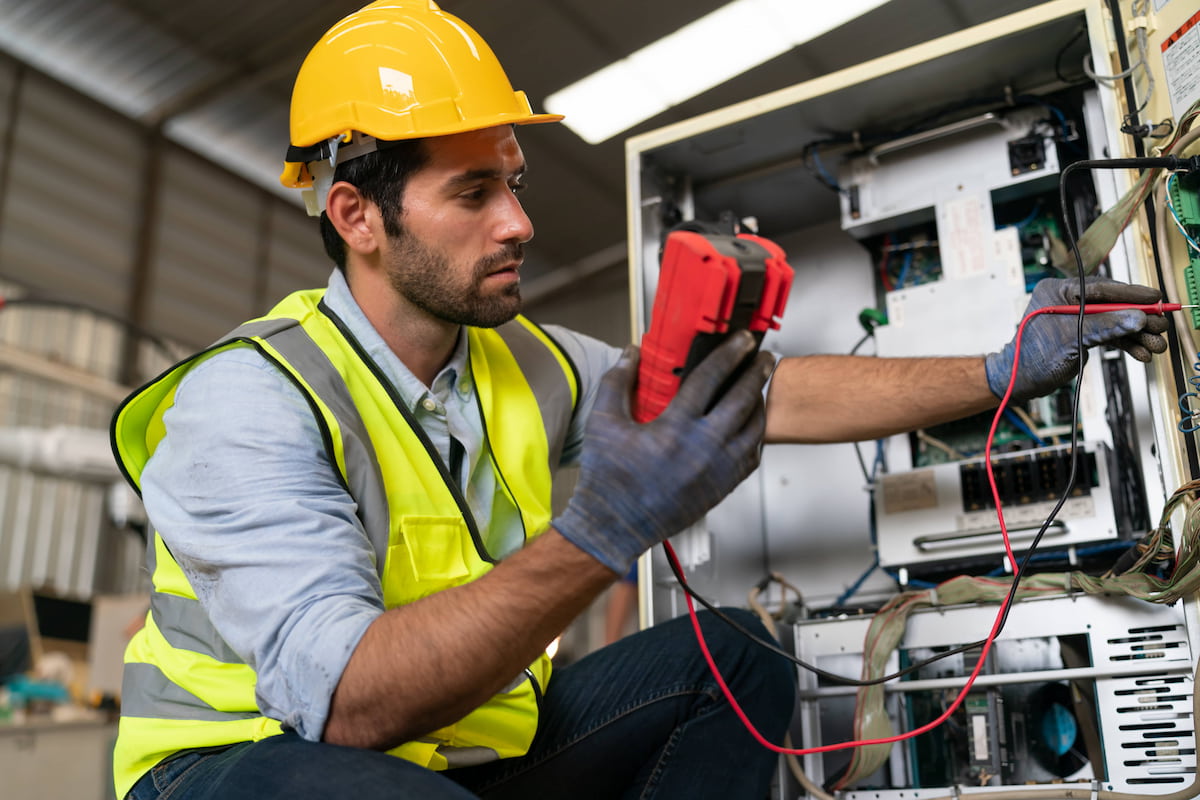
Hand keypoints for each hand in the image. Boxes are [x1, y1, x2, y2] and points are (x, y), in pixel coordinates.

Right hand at [553, 331, 772, 575]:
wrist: (615, 526)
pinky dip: (756, 434)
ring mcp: (718, 469)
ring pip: (754, 428)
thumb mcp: (603, 423)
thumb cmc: (608, 479)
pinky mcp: (723, 487)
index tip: (741, 340)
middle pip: (742, 399)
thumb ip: (617, 382)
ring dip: (759, 402)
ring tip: (758, 386)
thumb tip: (630, 353)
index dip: (729, 353)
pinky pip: (752, 455)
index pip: (711, 378)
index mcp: (675, 428)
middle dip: (756, 372)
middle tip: (764, 355)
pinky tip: (751, 423)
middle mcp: (704, 448)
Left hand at [984, 276, 1168, 401]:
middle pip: (1112, 304)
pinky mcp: (1082, 332)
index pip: (1100, 288)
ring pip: (1114, 320)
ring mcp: (1076, 317)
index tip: (1154, 297)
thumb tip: (1137, 317)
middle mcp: (1068, 301)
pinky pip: (1109, 333)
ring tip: (1156, 345)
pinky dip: (1125, 343)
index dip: (1130, 293)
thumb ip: (1104, 326)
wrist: (1021, 381)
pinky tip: (1141, 353)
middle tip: (1161, 325)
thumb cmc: (1033, 358)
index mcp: (1058, 291)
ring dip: (1136, 334)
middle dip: (1138, 317)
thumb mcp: (1071, 338)